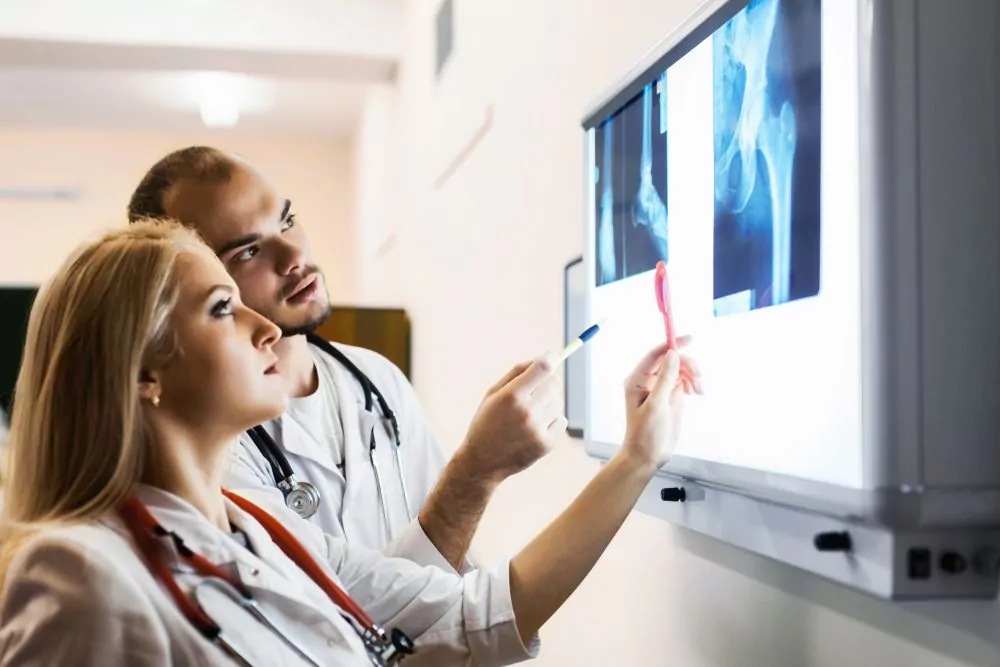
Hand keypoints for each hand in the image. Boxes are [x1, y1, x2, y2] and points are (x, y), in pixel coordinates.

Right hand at [457, 354, 565, 485]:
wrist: (481, 462)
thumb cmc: (486, 422)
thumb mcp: (492, 393)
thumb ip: (516, 373)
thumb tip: (544, 357)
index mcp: (511, 396)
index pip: (542, 368)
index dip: (550, 358)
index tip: (552, 356)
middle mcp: (526, 412)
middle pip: (554, 383)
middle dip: (548, 382)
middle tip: (536, 389)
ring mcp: (538, 430)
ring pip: (558, 402)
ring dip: (548, 403)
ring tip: (530, 414)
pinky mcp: (546, 444)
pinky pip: (561, 420)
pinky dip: (552, 420)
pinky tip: (535, 427)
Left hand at [621, 337, 701, 471]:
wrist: (648, 456)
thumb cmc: (645, 433)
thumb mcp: (656, 406)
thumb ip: (664, 379)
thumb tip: (673, 354)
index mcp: (637, 380)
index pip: (655, 354)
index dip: (671, 344)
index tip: (690, 339)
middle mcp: (648, 380)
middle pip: (671, 360)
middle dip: (687, 365)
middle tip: (699, 378)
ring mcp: (660, 387)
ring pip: (680, 369)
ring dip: (693, 375)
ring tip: (700, 390)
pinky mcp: (671, 395)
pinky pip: (685, 380)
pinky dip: (694, 383)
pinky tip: (698, 392)